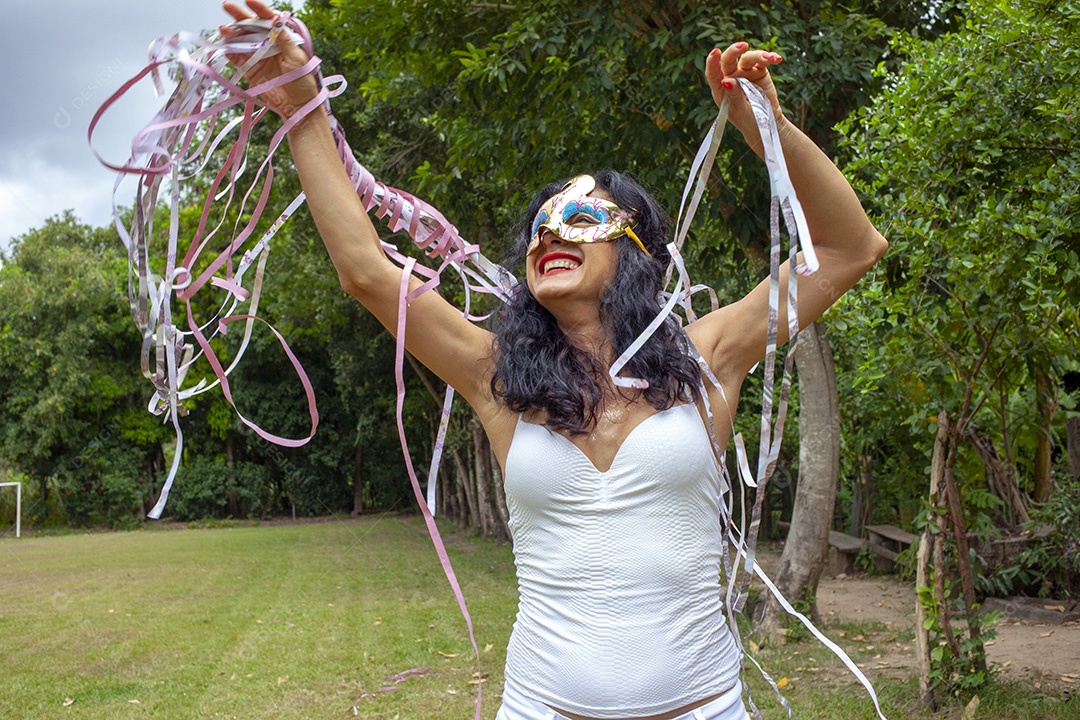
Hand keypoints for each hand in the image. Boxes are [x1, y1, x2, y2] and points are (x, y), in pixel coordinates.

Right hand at [221, 0, 318, 118]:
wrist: (298, 106)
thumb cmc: (303, 81)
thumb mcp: (296, 57)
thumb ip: (283, 38)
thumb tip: (275, 18)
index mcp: (282, 39)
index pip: (269, 20)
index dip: (259, 9)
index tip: (249, 0)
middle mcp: (268, 45)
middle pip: (251, 27)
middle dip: (239, 16)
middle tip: (227, 6)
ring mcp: (258, 56)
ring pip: (241, 40)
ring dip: (232, 34)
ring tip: (224, 30)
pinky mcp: (250, 70)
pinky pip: (237, 57)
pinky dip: (229, 51)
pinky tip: (223, 44)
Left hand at [704, 42, 784, 151]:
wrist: (765, 123)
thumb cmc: (747, 119)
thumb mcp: (739, 111)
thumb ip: (733, 95)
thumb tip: (727, 81)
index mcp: (720, 88)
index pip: (713, 73)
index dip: (712, 62)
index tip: (715, 53)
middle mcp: (731, 77)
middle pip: (729, 60)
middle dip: (734, 51)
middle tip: (743, 46)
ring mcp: (745, 73)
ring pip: (748, 58)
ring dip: (758, 55)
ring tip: (769, 59)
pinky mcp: (759, 71)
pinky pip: (763, 61)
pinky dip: (770, 58)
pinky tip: (776, 59)